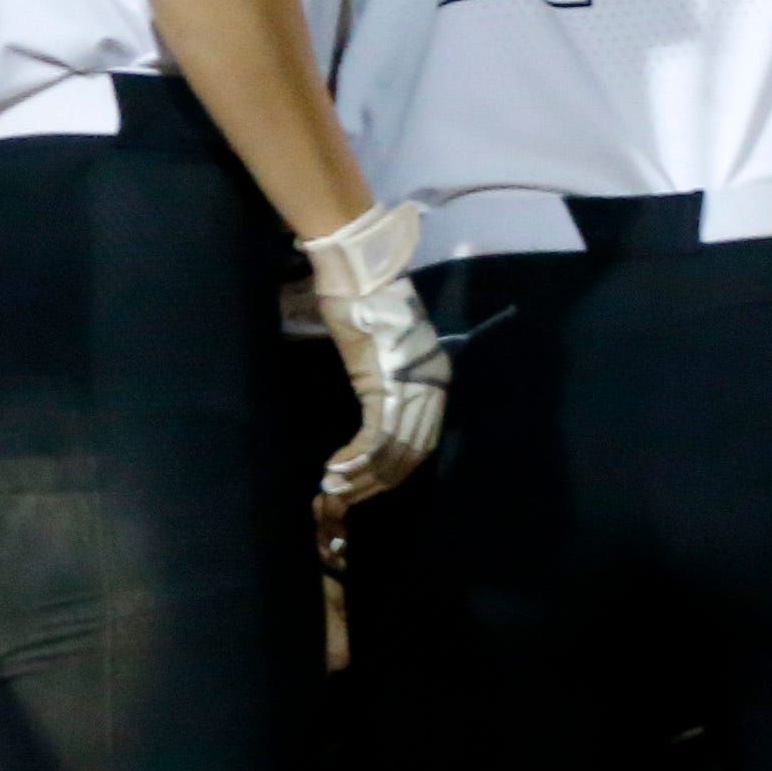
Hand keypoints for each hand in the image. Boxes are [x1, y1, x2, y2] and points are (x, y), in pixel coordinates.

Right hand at [302, 199, 449, 506]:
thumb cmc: (364, 306)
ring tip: (335, 486)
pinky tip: (336, 467)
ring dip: (363, 476)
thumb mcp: (383, 351)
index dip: (394, 469)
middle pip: (412, 454)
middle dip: (378, 481)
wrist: (360, 275)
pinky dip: (356, 459)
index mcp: (436, 379)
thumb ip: (388, 383)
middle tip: (347, 495)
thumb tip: (378, 416)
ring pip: (394, 452)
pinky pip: (377, 438)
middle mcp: (433, 387)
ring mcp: (413, 386)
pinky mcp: (387, 384)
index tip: (367, 484)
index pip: (423, 442)